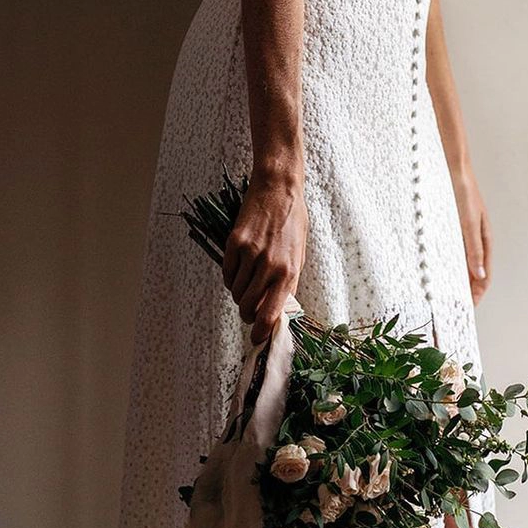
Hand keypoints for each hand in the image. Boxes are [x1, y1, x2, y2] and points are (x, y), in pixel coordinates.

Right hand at [222, 163, 308, 347]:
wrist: (279, 189)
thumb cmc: (293, 221)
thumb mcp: (299, 254)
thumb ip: (288, 282)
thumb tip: (278, 309)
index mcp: (289, 272)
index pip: (270, 314)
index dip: (261, 332)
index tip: (257, 338)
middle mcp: (269, 266)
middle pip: (248, 307)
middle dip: (247, 314)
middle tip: (249, 311)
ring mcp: (250, 254)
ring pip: (236, 292)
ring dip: (239, 295)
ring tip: (246, 287)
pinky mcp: (234, 243)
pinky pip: (227, 274)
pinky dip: (231, 279)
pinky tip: (238, 272)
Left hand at [449, 159, 491, 305]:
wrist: (452, 169)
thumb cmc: (463, 192)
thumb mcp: (468, 223)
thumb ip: (474, 249)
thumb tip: (480, 275)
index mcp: (484, 239)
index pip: (484, 274)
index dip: (478, 293)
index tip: (468, 308)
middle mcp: (474, 238)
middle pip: (473, 271)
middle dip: (466, 289)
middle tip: (453, 307)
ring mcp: (462, 232)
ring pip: (460, 262)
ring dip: (455, 278)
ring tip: (444, 294)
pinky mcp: (450, 226)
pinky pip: (450, 250)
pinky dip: (445, 263)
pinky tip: (435, 269)